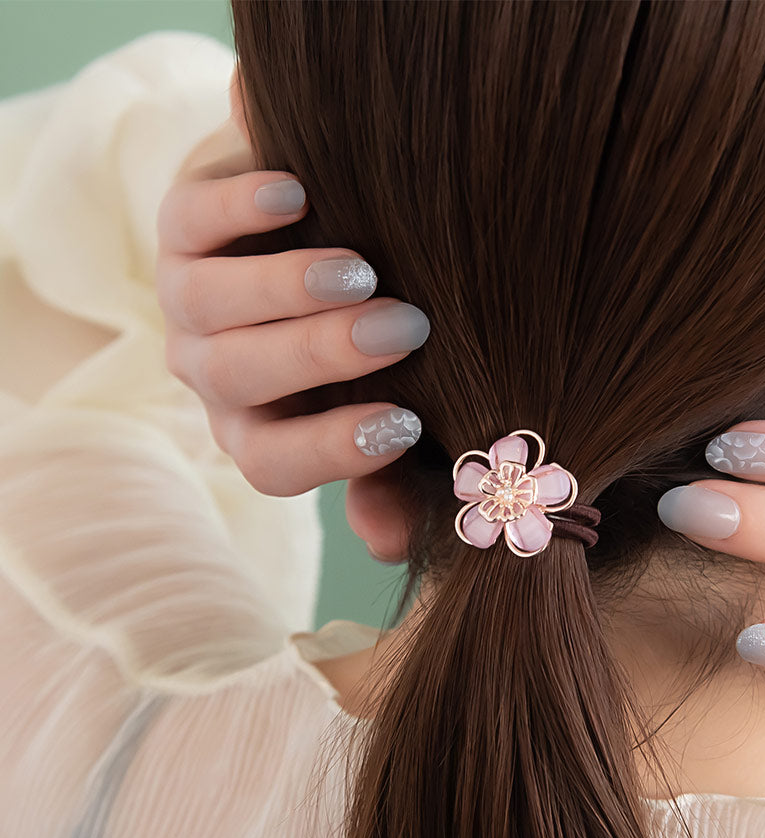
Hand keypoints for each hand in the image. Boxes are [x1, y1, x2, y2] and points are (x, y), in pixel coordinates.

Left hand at [154, 118, 422, 561]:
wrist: (335, 229)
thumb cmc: (371, 341)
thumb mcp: (391, 406)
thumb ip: (394, 477)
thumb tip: (388, 540)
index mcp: (262, 428)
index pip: (275, 462)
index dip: (333, 450)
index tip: (406, 425)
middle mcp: (217, 373)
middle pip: (237, 378)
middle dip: (316, 357)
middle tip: (402, 329)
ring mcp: (192, 298)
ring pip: (205, 305)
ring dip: (281, 290)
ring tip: (358, 272)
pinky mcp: (185, 223)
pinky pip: (190, 220)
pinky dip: (237, 209)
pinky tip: (295, 196)